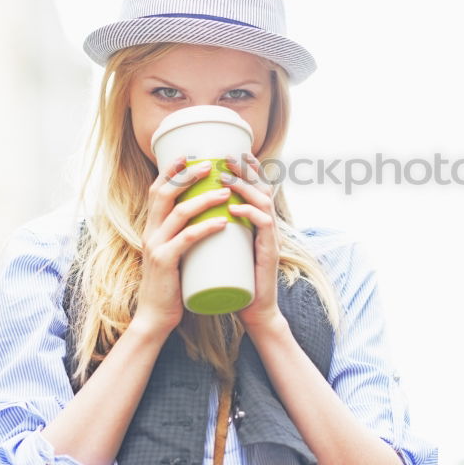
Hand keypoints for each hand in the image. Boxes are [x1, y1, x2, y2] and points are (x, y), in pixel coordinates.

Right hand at [133, 156, 231, 337]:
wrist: (156, 317)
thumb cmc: (172, 284)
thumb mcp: (175, 252)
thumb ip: (184, 234)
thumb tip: (208, 215)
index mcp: (152, 227)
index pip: (157, 190)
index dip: (171, 170)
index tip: (189, 154)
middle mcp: (150, 232)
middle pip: (164, 193)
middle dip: (187, 175)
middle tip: (210, 164)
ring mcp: (155, 246)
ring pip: (179, 212)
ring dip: (204, 198)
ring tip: (227, 191)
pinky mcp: (165, 263)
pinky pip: (187, 239)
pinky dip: (206, 227)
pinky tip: (222, 222)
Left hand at [223, 152, 285, 333]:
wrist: (252, 311)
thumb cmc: (236, 280)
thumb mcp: (226, 248)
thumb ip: (217, 231)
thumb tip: (192, 214)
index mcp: (257, 223)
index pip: (256, 188)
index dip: (246, 168)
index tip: (229, 153)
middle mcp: (267, 226)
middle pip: (263, 187)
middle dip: (245, 169)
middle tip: (226, 157)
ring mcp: (271, 238)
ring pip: (264, 201)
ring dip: (244, 186)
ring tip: (224, 178)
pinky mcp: (269, 253)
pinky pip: (264, 226)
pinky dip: (249, 213)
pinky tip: (234, 208)